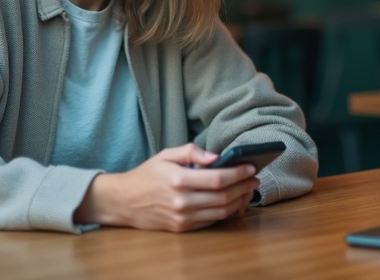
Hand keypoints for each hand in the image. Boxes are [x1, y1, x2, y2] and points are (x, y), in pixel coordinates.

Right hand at [75, 143, 259, 231]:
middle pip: (223, 196)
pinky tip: (234, 202)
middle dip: (244, 187)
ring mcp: (183, 217)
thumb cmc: (147, 175)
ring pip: (221, 211)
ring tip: (248, 190)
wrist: (124, 201)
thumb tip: (216, 156)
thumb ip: (191, 152)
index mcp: (178, 179)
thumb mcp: (165, 155)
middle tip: (255, 179)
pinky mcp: (183, 227)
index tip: (251, 167)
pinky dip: (227, 212)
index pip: (218, 178)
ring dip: (240, 201)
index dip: (238, 173)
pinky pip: (212, 220)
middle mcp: (182, 201)